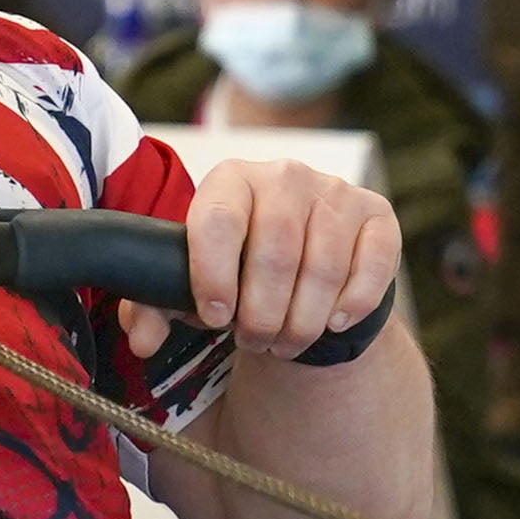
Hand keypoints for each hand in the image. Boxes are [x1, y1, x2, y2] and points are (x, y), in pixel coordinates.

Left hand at [167, 159, 401, 360]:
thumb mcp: (195, 282)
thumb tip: (141, 340)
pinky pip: (372, 265)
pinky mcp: (377, 215)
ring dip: (303, 320)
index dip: (214, 276)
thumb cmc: (242, 271)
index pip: (218, 221)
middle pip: (275, 252)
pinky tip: (332, 323)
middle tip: (254, 341)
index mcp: (231, 180)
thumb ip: (156, 307)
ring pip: (324, 267)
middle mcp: (284, 176)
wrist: (306, 263)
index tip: (215, 317)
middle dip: (262, 313)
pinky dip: (351, 304)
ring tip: (285, 343)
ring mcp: (336, 192)